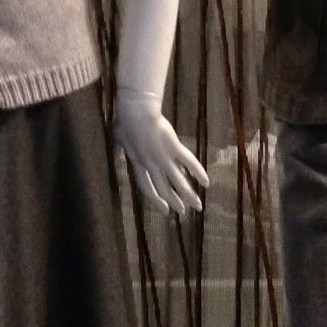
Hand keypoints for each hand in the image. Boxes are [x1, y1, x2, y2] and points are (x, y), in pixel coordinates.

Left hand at [113, 90, 209, 217]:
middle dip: (175, 202)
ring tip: (198, 206)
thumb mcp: (119, 138)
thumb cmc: (125, 122)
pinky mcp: (174, 148)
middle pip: (165, 189)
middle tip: (184, 213)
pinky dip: (198, 172)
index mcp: (138, 164)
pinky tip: (206, 183)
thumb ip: (122, 148)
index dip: (156, 201)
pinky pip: (188, 162)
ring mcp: (164, 158)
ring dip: (188, 195)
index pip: (147, 188)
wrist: (136, 113)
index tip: (165, 210)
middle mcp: (152, 165)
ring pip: (178, 181)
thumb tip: (120, 149)